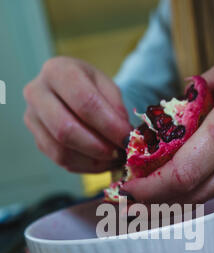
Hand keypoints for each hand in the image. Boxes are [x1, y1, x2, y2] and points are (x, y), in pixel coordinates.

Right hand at [24, 57, 130, 172]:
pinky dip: (85, 166)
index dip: (109, 125)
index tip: (127, 138)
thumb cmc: (90, 87)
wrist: (68, 90)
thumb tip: (123, 136)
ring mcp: (32, 119)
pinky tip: (102, 161)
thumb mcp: (108, 88)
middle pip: (66, 130)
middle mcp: (37, 93)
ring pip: (61, 151)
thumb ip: (116, 109)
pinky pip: (61, 161)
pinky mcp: (37, 140)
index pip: (84, 102)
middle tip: (119, 152)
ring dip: (93, 161)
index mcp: (57, 71)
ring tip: (113, 158)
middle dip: (98, 147)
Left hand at [123, 45, 213, 201]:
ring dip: (174, 194)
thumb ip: (198, 92)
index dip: (149, 189)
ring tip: (152, 184)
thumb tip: (175, 107)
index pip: (180, 175)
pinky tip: (187, 175)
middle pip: (187, 195)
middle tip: (132, 191)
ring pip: (203, 196)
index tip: (127, 188)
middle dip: (154, 197)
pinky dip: (198, 186)